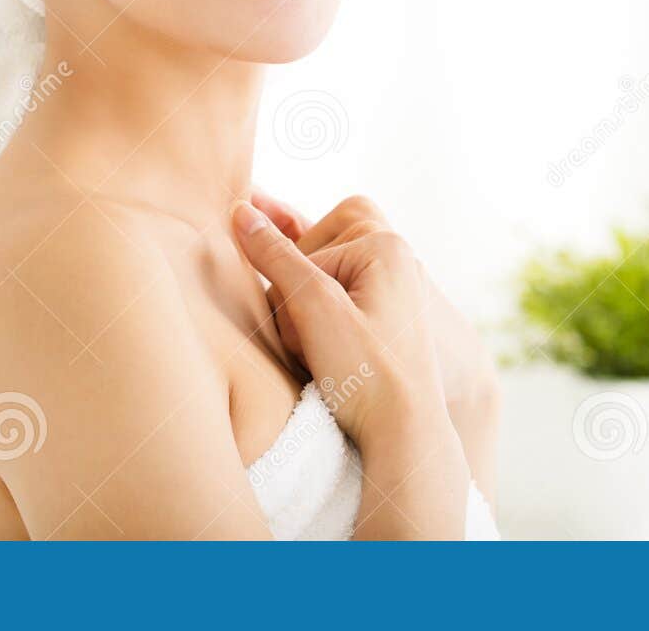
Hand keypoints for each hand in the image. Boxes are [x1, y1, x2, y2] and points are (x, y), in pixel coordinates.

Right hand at [249, 188, 498, 416]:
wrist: (406, 435)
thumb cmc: (368, 376)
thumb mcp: (315, 311)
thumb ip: (277, 258)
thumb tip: (242, 212)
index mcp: (387, 244)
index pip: (302, 255)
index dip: (291, 301)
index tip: (316, 339)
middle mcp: (397, 257)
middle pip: (313, 262)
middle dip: (300, 303)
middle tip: (319, 346)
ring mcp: (394, 287)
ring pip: (321, 284)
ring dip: (308, 316)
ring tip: (327, 354)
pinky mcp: (387, 314)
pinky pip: (338, 301)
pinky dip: (322, 323)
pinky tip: (330, 355)